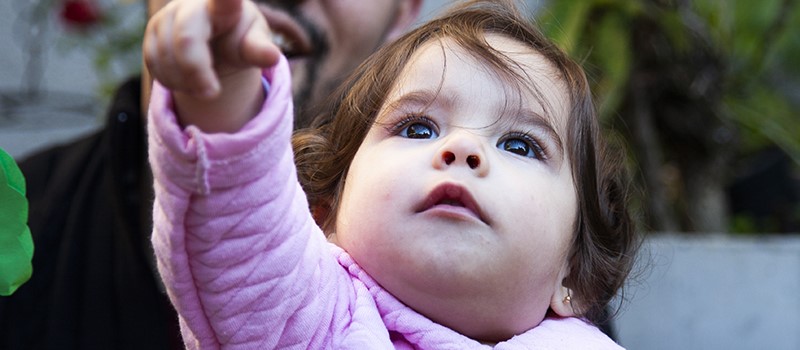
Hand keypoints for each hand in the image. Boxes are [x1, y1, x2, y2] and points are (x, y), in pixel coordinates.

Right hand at [144, 0, 279, 97]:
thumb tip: (272, 57)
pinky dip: (173, 82)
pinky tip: (188, 82)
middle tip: (212, 93)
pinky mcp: (150, 35)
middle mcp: (189, 5)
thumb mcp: (253, 44)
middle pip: (186, 40)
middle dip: (197, 72)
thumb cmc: (239, 39)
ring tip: (205, 85)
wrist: (215, 40)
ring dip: (186, 81)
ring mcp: (166, 17)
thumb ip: (260, 50)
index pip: (224, 0)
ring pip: (166, 57)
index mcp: (223, 6)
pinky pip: (155, 66)